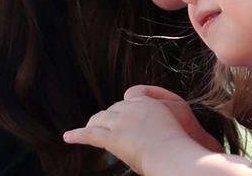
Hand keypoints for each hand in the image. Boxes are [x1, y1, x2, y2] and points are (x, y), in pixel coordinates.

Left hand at [64, 87, 209, 173]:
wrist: (176, 154)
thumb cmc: (183, 142)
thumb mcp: (182, 117)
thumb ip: (169, 113)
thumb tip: (166, 118)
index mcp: (149, 101)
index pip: (130, 96)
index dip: (126, 109)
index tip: (126, 117)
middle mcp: (133, 106)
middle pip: (113, 108)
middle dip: (110, 117)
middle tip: (110, 127)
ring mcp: (122, 120)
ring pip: (100, 118)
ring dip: (96, 124)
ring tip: (90, 130)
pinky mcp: (113, 137)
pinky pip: (90, 134)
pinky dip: (78, 135)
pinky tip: (68, 137)